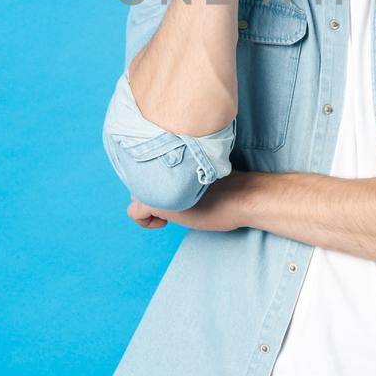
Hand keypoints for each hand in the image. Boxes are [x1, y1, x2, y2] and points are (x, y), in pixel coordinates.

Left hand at [127, 171, 251, 232]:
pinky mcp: (153, 201)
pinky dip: (146, 221)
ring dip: (151, 204)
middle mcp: (158, 165)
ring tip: (174, 211)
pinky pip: (134, 213)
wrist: (240, 195)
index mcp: (171, 154)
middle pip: (140, 180)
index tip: (175, 191)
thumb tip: (166, 182)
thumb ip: (179, 172)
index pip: (149, 166)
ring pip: (136, 195)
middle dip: (154, 193)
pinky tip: (166, 222)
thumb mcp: (197, 174)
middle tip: (176, 202)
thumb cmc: (228, 187)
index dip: (160, 181)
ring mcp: (154, 182)